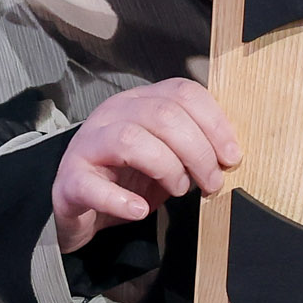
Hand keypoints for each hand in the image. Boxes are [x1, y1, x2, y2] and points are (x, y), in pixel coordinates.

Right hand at [51, 77, 240, 253]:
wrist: (81, 210)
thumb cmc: (126, 180)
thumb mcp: (167, 157)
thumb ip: (193, 148)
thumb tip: (229, 156)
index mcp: (139, 102)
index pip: (182, 92)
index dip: (214, 123)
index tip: (232, 156)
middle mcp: (112, 114)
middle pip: (162, 115)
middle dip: (198, 151)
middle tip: (211, 183)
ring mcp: (88, 145)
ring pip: (130, 139)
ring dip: (167, 168)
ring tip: (178, 191)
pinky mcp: (69, 180)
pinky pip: (92, 185)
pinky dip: (120, 200)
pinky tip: (139, 210)